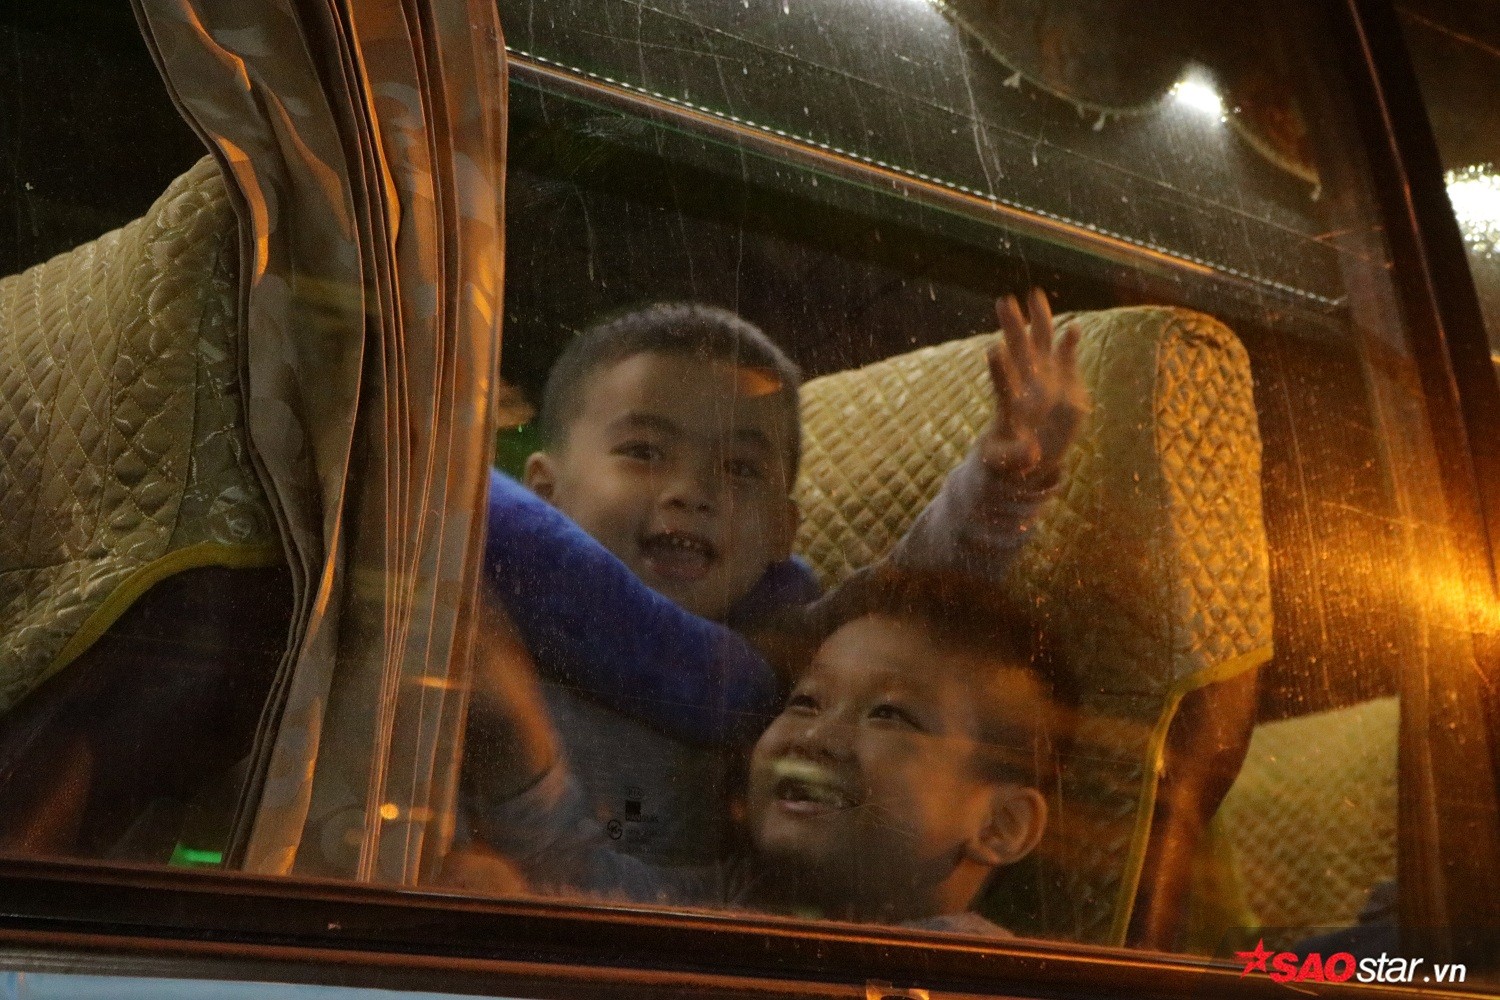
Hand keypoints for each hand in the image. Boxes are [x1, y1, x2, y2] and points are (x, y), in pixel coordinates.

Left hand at [979, 288, 1088, 479]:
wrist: (1025, 456)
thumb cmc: (1006, 460)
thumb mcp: (1007, 463)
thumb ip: (1017, 456)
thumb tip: (1031, 454)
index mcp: (1009, 406)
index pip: (1003, 384)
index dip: (1000, 370)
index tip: (993, 350)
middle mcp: (1025, 387)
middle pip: (1018, 352)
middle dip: (1013, 328)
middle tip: (1003, 302)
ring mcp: (1045, 381)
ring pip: (1041, 346)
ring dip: (1039, 322)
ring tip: (1035, 295)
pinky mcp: (1065, 383)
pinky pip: (1066, 359)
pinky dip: (1069, 344)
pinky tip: (1073, 328)